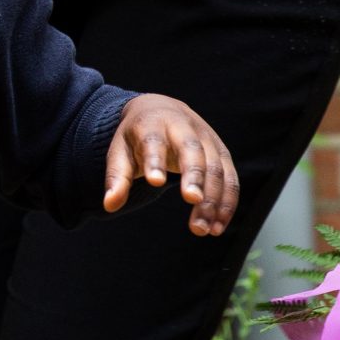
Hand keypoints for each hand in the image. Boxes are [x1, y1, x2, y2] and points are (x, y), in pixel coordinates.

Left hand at [104, 94, 238, 234]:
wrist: (162, 110)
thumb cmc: (138, 138)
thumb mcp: (121, 151)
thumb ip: (116, 177)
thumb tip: (109, 205)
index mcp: (153, 124)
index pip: (154, 141)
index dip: (156, 160)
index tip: (155, 181)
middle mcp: (184, 127)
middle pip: (192, 150)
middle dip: (194, 174)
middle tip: (192, 200)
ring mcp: (207, 138)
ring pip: (216, 167)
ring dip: (213, 199)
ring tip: (201, 229)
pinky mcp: (222, 152)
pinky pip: (230, 179)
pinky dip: (226, 203)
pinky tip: (216, 227)